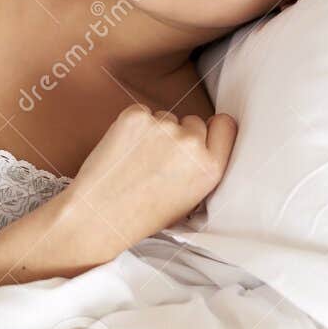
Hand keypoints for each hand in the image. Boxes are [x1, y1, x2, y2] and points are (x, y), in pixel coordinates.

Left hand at [60, 103, 236, 260]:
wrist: (101, 216)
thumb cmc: (143, 214)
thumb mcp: (190, 199)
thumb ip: (202, 168)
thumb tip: (204, 141)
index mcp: (210, 168)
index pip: (226, 125)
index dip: (212, 129)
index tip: (201, 134)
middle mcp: (191, 145)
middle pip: (194, 121)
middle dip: (180, 134)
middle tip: (159, 159)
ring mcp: (163, 128)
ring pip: (165, 117)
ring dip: (154, 131)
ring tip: (137, 161)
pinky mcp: (135, 117)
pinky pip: (141, 112)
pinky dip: (133, 125)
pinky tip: (124, 150)